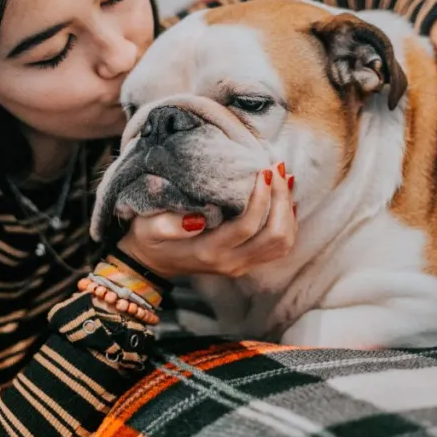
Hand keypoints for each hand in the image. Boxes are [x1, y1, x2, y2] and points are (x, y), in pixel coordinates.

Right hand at [116, 165, 296, 278]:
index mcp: (208, 251)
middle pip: (274, 236)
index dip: (261, 198)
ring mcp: (241, 265)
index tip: (262, 171)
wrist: (152, 262)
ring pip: (282, 243)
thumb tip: (198, 218)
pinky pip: (279, 247)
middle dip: (281, 200)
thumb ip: (168, 224)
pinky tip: (285, 198)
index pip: (247, 227)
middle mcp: (230, 262)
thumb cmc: (149, 237)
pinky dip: (288, 221)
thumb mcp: (148, 227)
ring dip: (287, 210)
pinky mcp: (248, 263)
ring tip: (284, 179)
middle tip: (276, 170)